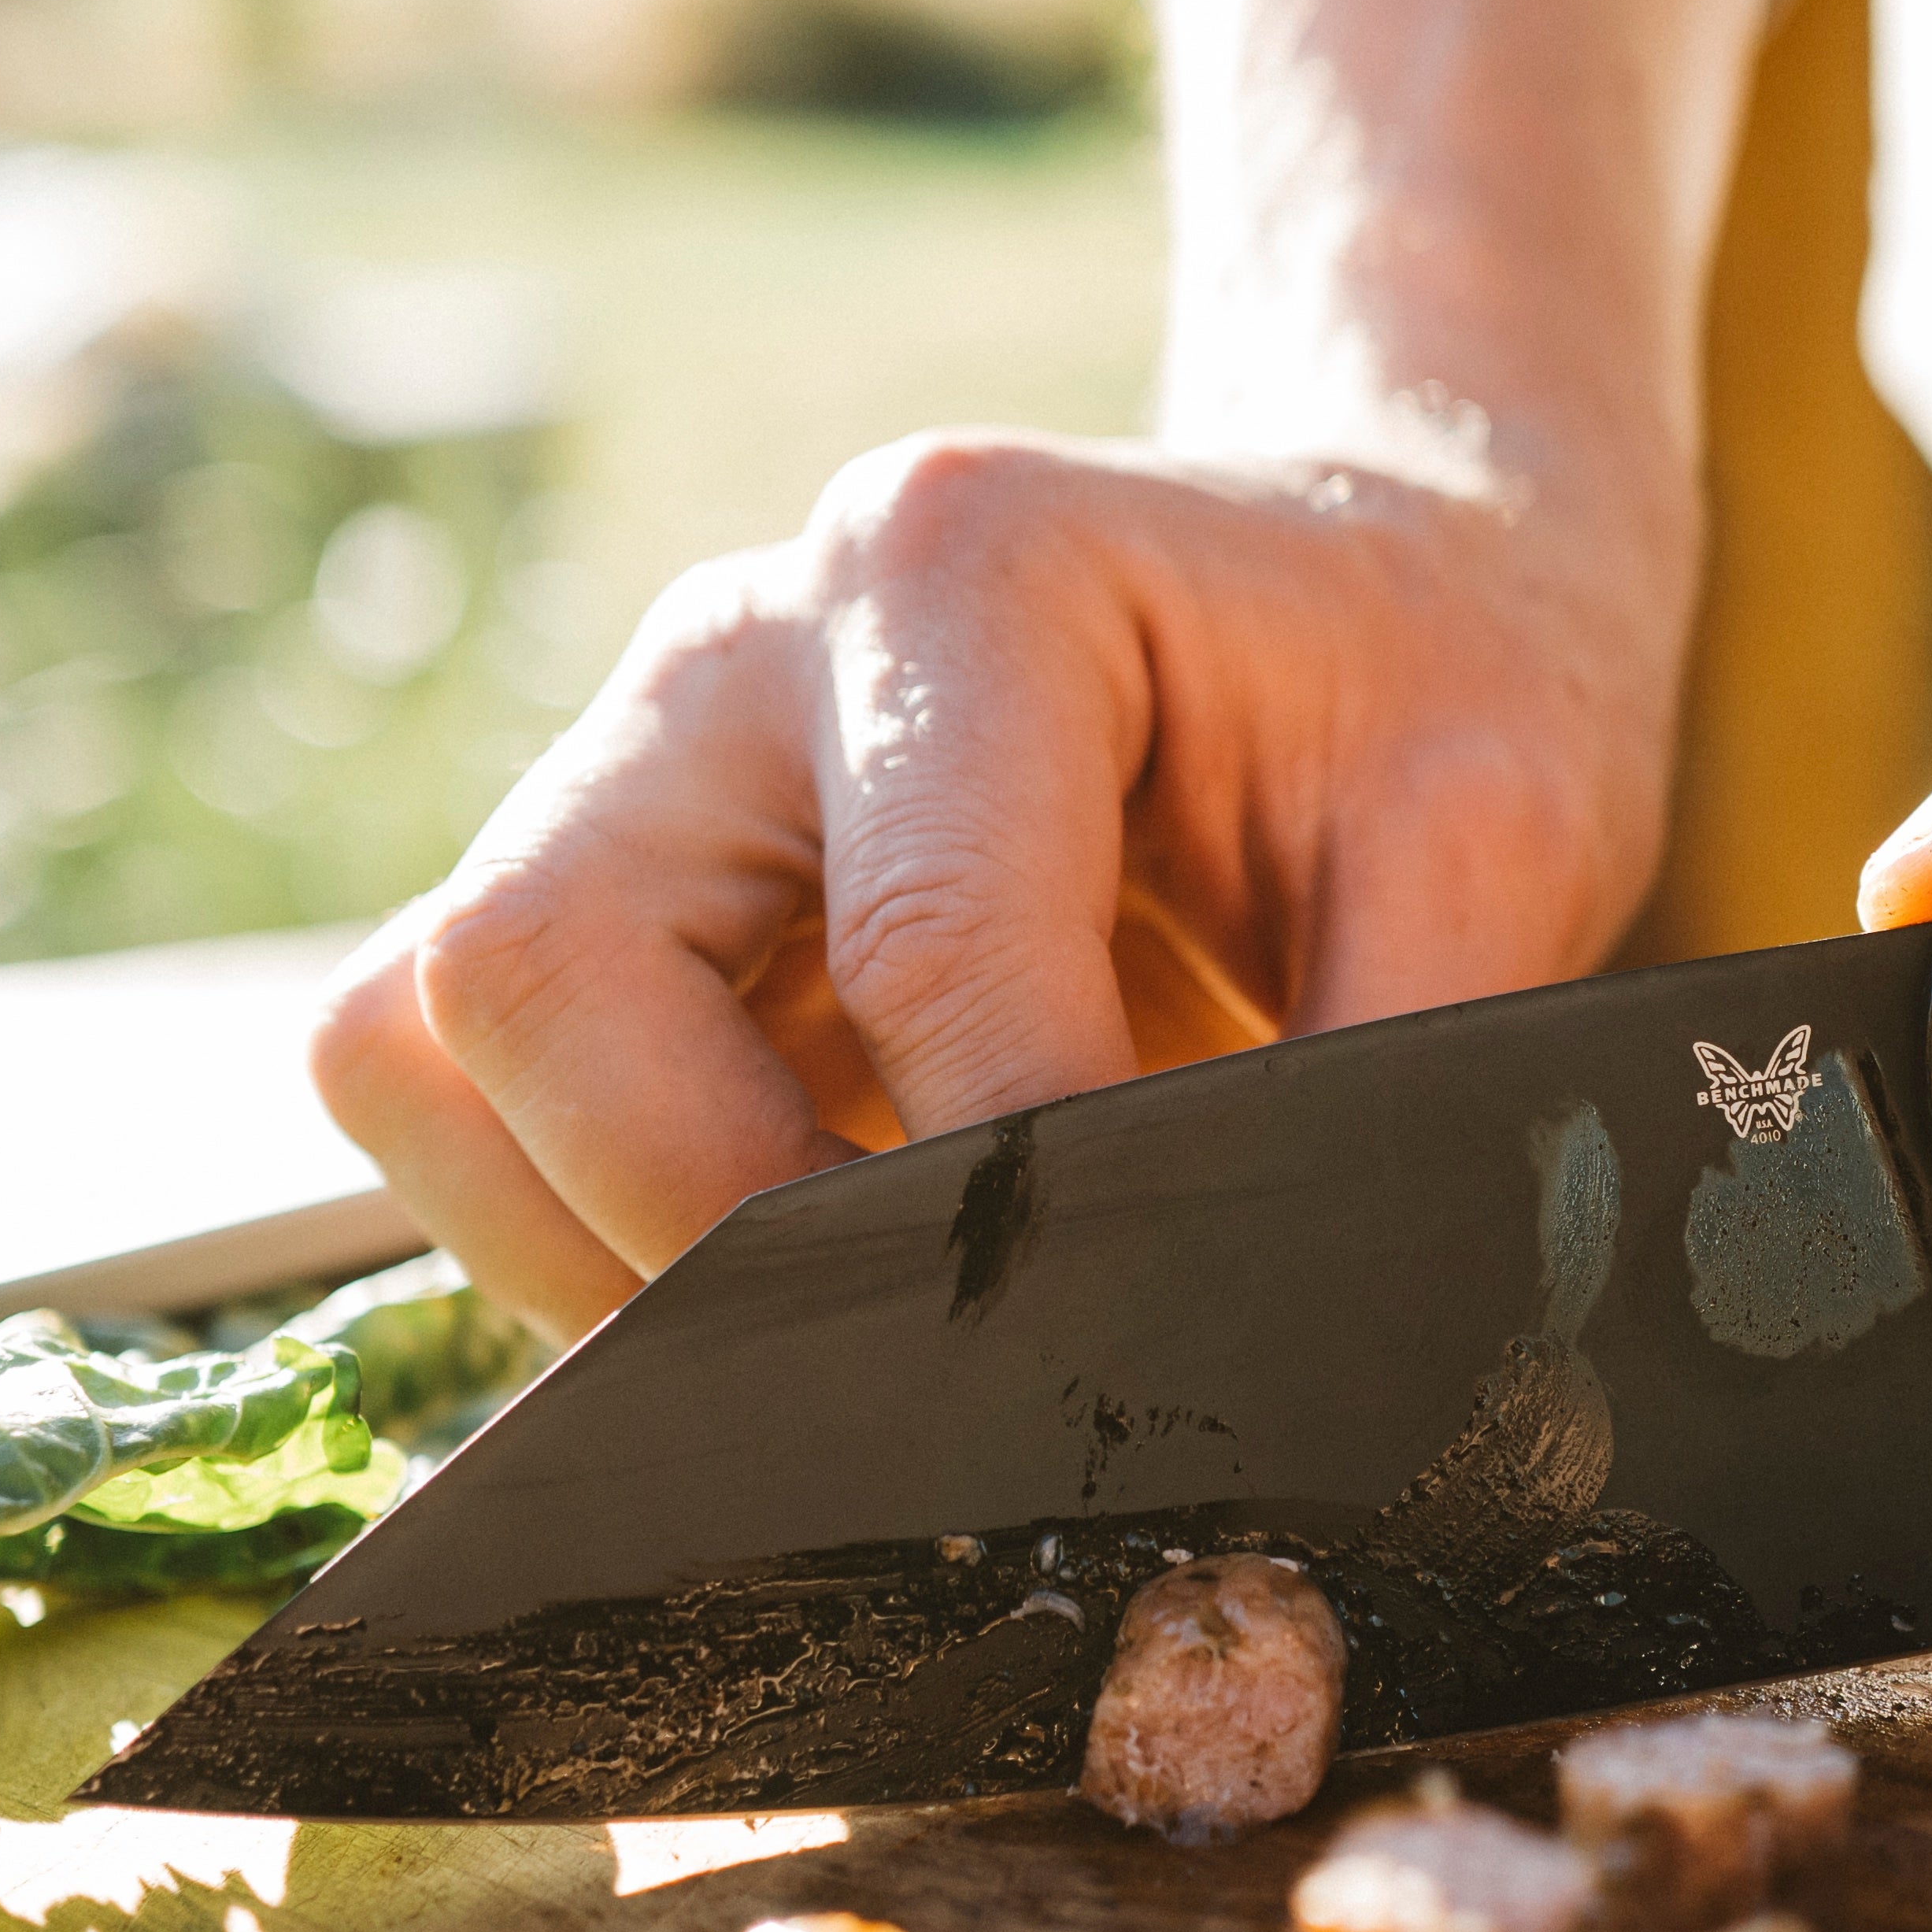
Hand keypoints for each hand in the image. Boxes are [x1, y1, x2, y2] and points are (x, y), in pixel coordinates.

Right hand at [313, 0, 1774, 1335]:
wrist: (1370, 583)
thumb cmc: (1434, 693)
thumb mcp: (1505, 839)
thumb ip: (1400, 1072)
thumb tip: (1295, 1357)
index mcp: (965, 564)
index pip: (912, 952)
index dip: (1011, 1204)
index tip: (1128, 1349)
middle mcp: (737, 644)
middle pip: (541, 968)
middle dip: (713, 1231)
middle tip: (926, 1368)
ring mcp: (627, 761)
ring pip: (426, 1040)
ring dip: (595, 1247)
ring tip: (843, 1344)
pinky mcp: (589, 887)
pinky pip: (443, 1092)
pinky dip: (563, 1233)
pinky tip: (784, 1284)